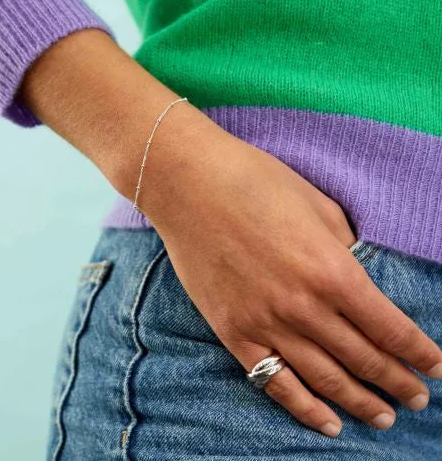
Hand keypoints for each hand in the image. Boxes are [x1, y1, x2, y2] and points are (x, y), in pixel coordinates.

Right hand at [141, 108, 441, 437]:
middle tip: (418, 398)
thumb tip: (355, 273)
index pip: (390, 327)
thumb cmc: (255, 183)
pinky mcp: (232, 332)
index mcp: (331, 270)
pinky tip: (328, 423)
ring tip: (385, 418)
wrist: (190, 186)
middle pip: (363, 358)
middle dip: (398, 381)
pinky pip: (274, 381)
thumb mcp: (317, 205)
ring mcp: (265, 323)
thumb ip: (343, 247)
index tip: (434, 367)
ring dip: (360, 402)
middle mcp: (303, 306)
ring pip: (325, 379)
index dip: (418, 352)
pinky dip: (305, 408)